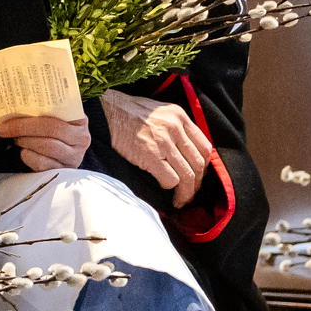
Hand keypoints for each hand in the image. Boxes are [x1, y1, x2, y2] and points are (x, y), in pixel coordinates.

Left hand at [0, 113, 89, 170]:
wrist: (59, 155)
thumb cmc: (52, 132)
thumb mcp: (52, 118)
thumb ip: (41, 110)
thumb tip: (13, 103)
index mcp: (79, 120)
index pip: (58, 112)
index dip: (35, 110)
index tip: (13, 110)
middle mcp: (81, 138)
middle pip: (51, 129)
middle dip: (23, 127)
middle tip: (4, 128)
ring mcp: (74, 157)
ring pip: (47, 146)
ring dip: (26, 142)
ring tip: (17, 139)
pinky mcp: (63, 171)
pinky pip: (43, 163)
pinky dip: (28, 156)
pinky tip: (24, 152)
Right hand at [101, 90, 212, 207]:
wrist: (106, 111)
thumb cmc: (128, 113)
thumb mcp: (159, 111)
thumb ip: (175, 126)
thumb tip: (185, 150)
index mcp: (179, 116)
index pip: (205, 146)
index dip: (204, 166)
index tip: (197, 175)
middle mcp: (175, 127)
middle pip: (198, 163)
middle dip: (197, 183)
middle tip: (190, 192)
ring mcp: (164, 142)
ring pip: (187, 175)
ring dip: (186, 192)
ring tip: (180, 200)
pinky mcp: (150, 155)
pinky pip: (171, 179)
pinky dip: (170, 187)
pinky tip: (165, 190)